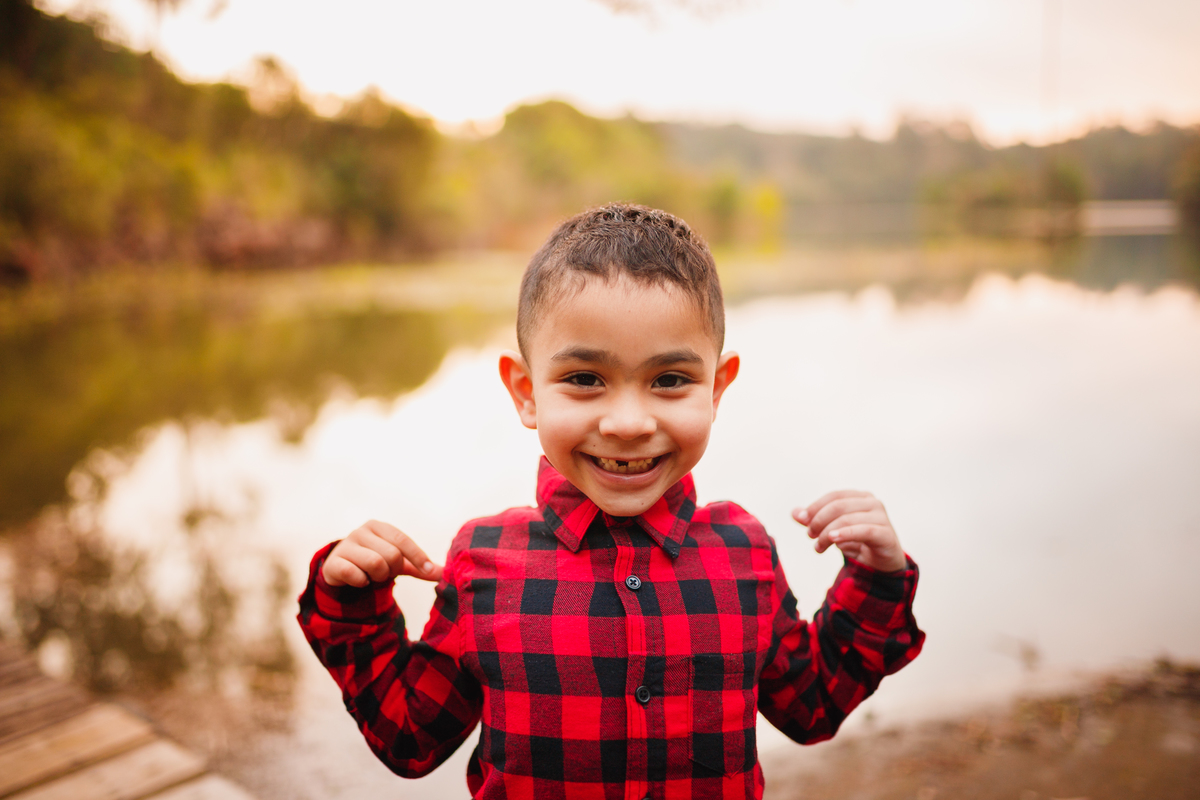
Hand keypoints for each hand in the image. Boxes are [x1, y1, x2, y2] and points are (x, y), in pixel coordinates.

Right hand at [322, 519, 444, 586]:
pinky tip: (360, 580)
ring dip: (378, 576)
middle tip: (386, 573)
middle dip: (393, 569)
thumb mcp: (398, 563)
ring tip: (373, 576)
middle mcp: (361, 531)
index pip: (402, 540)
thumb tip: (444, 573)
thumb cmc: (374, 561)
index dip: (417, 556)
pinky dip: (361, 581)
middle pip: (391, 555)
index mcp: (378, 526)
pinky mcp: (333, 562)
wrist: (341, 569)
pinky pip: (354, 574)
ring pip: (375, 564)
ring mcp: (345, 545)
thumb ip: (420, 567)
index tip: (428, 570)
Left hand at [793, 490, 906, 572]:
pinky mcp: (886, 534)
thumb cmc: (857, 542)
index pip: (834, 496)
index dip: (815, 506)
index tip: (802, 520)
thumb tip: (794, 513)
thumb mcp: (832, 530)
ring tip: (818, 546)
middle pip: (839, 506)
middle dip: (819, 520)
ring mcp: (881, 517)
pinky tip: (833, 540)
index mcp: (859, 497)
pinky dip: (846, 533)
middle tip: (810, 535)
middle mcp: (872, 503)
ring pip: (847, 519)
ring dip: (827, 533)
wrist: (881, 564)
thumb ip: (814, 521)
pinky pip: (864, 530)